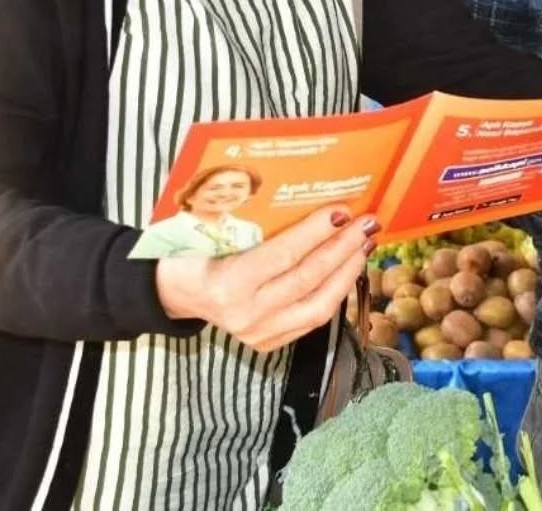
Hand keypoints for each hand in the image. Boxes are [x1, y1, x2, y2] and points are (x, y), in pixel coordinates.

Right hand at [155, 206, 374, 351]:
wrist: (175, 293)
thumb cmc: (195, 251)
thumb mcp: (215, 231)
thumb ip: (257, 223)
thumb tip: (310, 196)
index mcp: (227, 283)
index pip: (283, 255)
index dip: (317, 231)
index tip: (343, 209)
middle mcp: (246, 315)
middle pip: (308, 278)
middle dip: (343, 248)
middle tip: (367, 223)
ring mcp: (259, 334)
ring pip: (318, 305)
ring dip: (347, 273)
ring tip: (364, 246)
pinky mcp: (268, 344)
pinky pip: (312, 320)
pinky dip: (335, 293)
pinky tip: (347, 270)